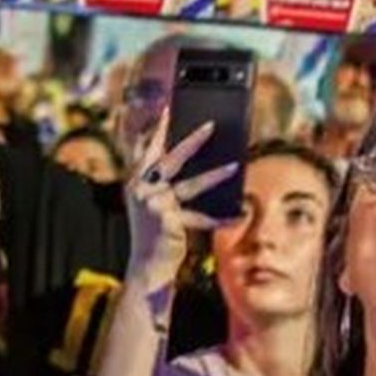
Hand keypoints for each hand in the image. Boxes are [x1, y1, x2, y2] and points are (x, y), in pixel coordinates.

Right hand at [124, 117, 235, 288]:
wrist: (147, 267)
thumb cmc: (155, 232)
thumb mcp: (154, 204)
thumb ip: (165, 183)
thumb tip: (198, 162)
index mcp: (136, 181)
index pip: (146, 148)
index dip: (157, 129)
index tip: (169, 108)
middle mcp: (141, 190)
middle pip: (170, 160)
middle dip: (192, 141)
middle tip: (211, 125)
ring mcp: (153, 205)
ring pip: (190, 186)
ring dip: (214, 175)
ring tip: (234, 165)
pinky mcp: (168, 222)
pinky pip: (200, 217)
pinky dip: (221, 217)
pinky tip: (239, 213)